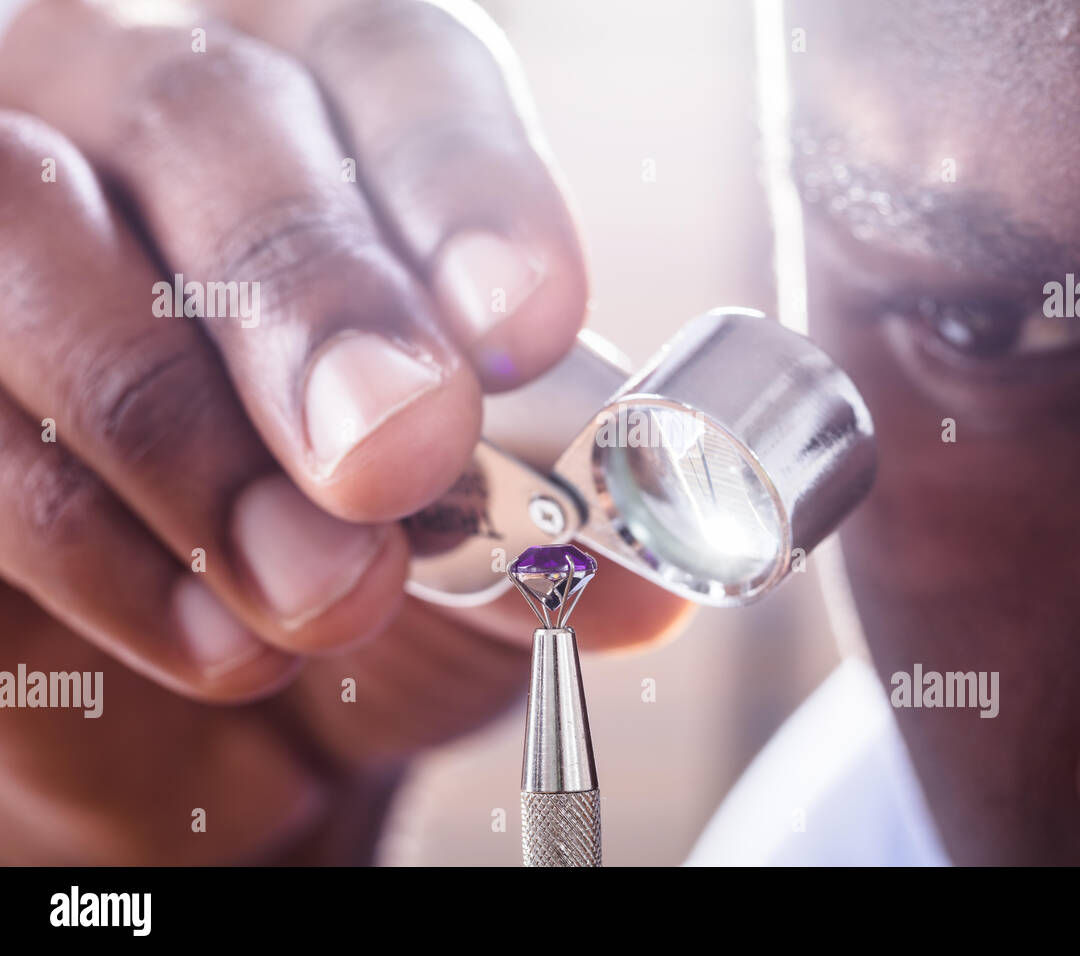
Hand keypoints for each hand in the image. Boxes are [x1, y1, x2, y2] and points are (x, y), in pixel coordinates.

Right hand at [0, 0, 688, 862]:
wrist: (197, 619)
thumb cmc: (343, 512)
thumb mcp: (473, 499)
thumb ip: (549, 512)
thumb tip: (638, 583)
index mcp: (327, 96)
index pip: (397, 69)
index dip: (466, 191)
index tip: (527, 321)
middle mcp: (145, 102)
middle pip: (207, 122)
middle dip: (312, 304)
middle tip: (394, 458)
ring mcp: (8, 206)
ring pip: (40, 242)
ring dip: (192, 441)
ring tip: (318, 588)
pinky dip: (96, 542)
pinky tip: (218, 635)